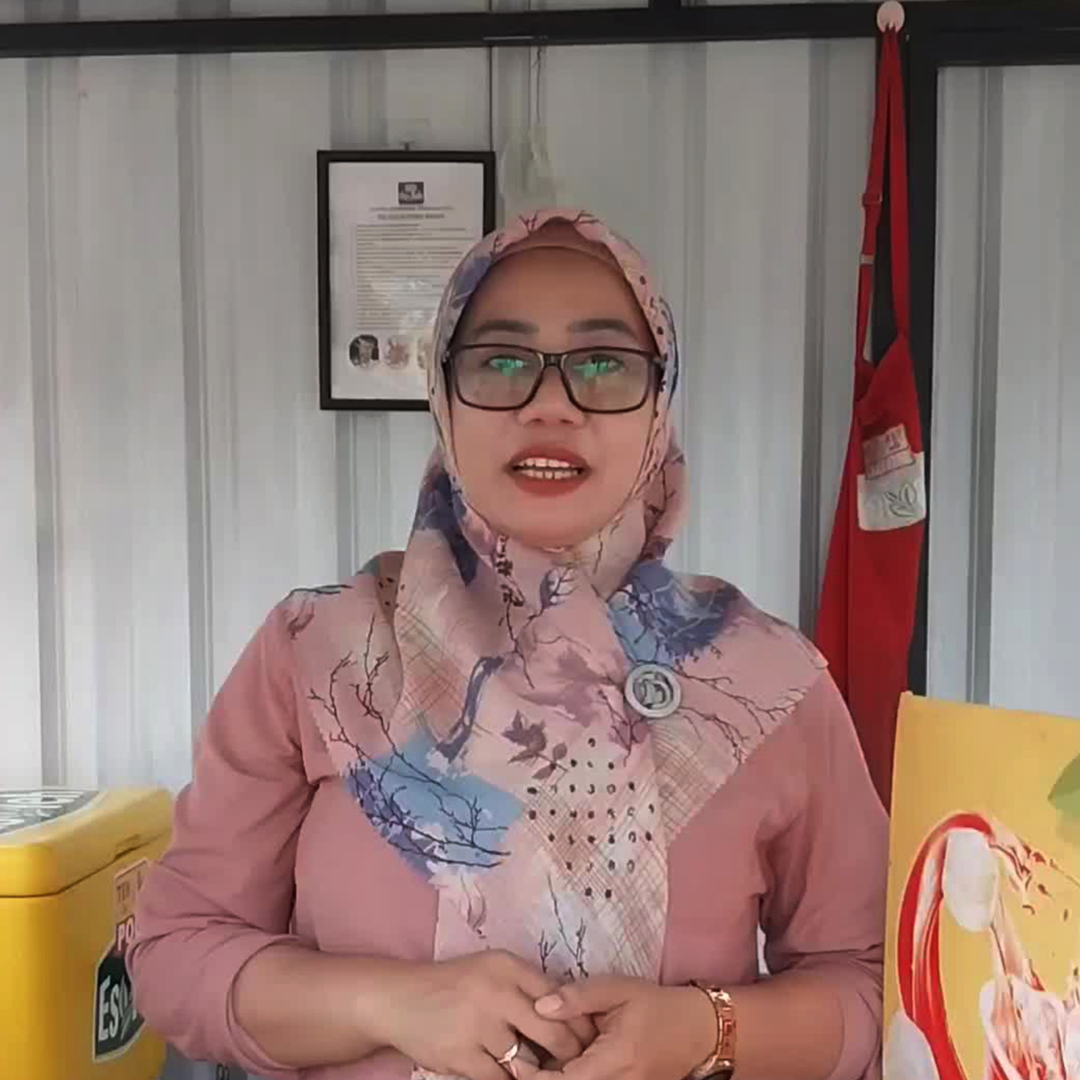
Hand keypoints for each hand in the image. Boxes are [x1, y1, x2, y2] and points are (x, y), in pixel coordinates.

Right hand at [373, 951, 597, 1079]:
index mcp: (508, 966)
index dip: (579, 1021)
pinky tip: (510, 1074)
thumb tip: (572, 1012)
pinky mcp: (462, 1056)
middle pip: (554, 1033)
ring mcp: (479, 1026)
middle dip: (570, 1054)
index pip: (561, 996)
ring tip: (543, 1071)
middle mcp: (497, 992)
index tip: (589, 1037)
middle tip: (575, 1064)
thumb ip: (527, 985)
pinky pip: (500, 1079)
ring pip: (528, 1063)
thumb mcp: (491, 969)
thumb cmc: (453, 984)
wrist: (399, 999)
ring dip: (537, 1072)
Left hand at [533, 977, 716, 1079]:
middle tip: (516, 1063)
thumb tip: (540, 1005)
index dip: (535, 1076)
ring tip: (531, 1064)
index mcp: (616, 1060)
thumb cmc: (657, 1005)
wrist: (699, 1031)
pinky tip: (557, 1067)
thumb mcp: (618, 990)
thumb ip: (578, 997)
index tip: (513, 1060)